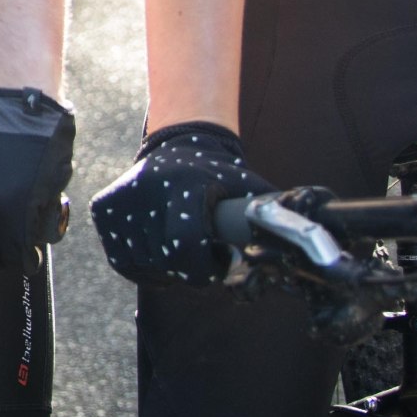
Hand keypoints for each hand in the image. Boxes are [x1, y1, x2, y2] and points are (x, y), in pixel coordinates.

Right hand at [90, 121, 270, 288]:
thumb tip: (313, 251)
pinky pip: (122, 261)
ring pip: (144, 265)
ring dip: (165, 270)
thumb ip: (272, 220)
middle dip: (188, 270)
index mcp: (184, 186)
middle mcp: (145, 190)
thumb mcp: (249, 191)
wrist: (179, 146)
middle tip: (202, 260)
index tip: (217, 264)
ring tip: (181, 250)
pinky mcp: (103, 209)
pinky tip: (159, 252)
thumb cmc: (222, 177)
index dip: (204, 268)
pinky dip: (142, 267)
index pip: (187, 248)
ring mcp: (120, 200)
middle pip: (167, 261)